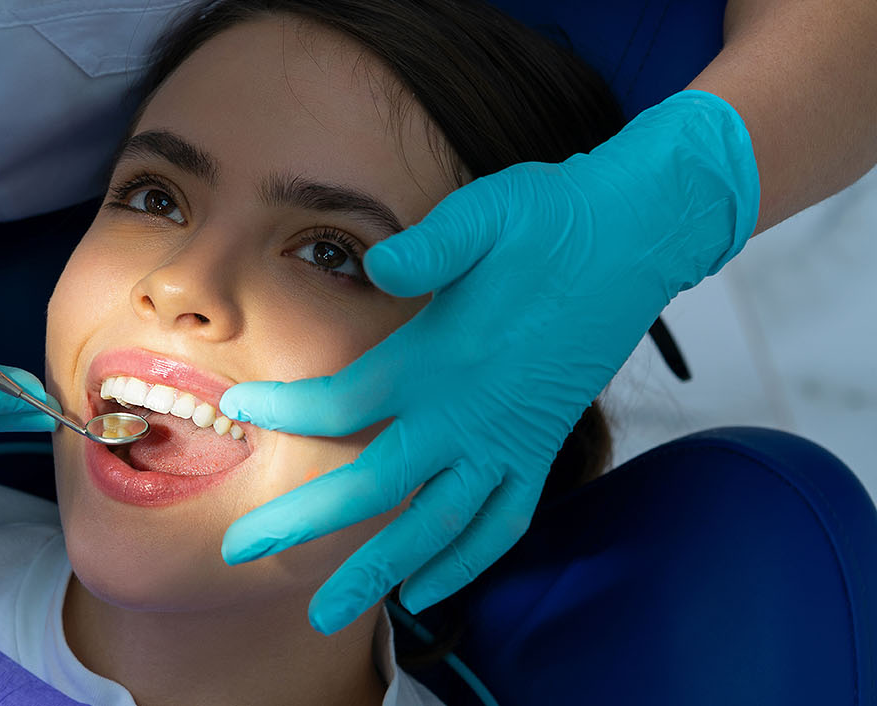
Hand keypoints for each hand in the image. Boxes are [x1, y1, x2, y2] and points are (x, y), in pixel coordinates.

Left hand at [216, 91, 761, 632]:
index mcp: (444, 356)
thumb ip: (431, 245)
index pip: (346, 400)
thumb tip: (378, 263)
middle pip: (375, 485)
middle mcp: (471, 411)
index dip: (287, 409)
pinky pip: (502, 524)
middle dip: (303, 521)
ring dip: (379, 570)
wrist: (638, 233)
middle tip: (239, 551)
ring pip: (436, 525)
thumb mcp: (485, 213)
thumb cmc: (550, 217)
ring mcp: (509, 439)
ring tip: (327, 612)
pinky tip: (424, 593)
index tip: (238, 409)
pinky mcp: (540, 447)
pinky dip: (465, 563)